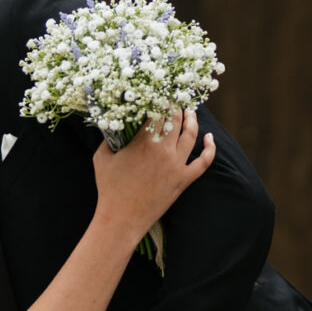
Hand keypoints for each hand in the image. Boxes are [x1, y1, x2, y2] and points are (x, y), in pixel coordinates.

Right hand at [92, 109, 214, 239]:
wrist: (121, 218)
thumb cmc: (108, 188)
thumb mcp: (101, 157)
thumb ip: (108, 138)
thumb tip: (112, 124)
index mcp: (143, 141)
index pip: (156, 111)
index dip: (159, 99)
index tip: (158, 92)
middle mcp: (163, 150)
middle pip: (175, 119)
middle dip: (175, 106)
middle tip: (174, 99)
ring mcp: (176, 165)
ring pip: (190, 135)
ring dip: (192, 120)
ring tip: (190, 112)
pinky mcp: (184, 180)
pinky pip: (203, 161)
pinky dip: (210, 148)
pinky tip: (210, 138)